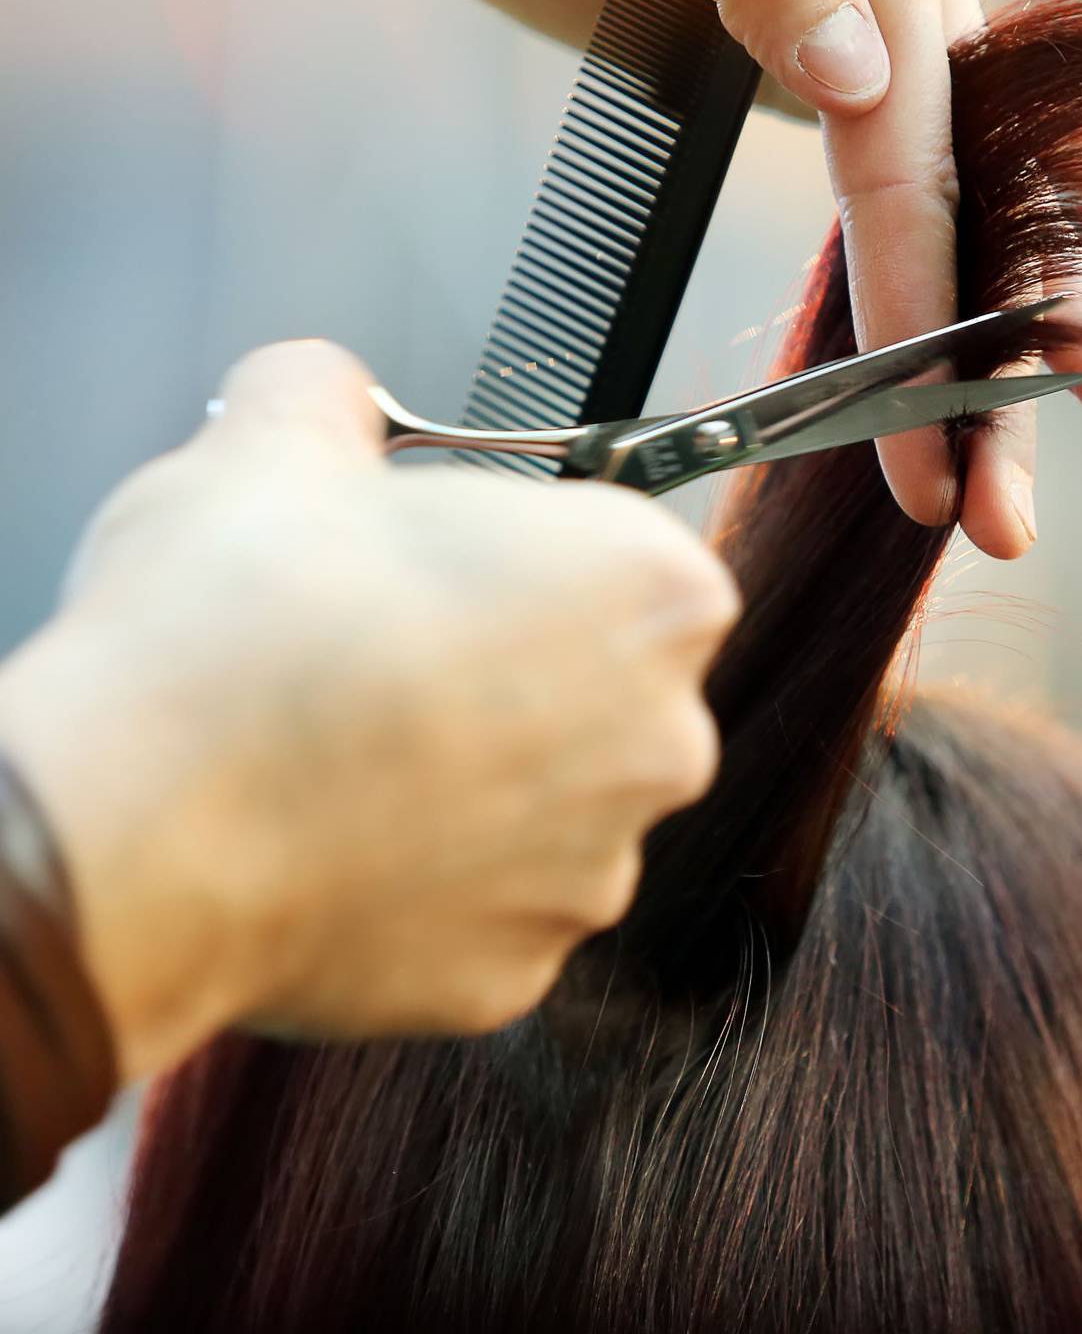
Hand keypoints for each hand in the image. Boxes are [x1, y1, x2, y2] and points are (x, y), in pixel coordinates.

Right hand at [0, 341, 736, 1078]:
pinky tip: (341, 841)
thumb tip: (322, 389)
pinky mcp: (517, 975)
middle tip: (394, 657)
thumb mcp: (274, 442)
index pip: (632, 557)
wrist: (137, 827)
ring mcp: (595, 870)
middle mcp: (662, 738)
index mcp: (654, 589)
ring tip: (350, 753)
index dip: (534, 555)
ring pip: (548, 807)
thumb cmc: (232, 637)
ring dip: (476, 784)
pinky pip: (485, 910)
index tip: (463, 565)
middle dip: (517, 674)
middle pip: (605, 689)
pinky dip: (428, 885)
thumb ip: (332, 394)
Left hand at [300, 0, 1081, 558]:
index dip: (933, 287)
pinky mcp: (826, 70)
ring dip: (1030, 356)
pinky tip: (992, 393)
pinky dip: (951, 309)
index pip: (920, 126)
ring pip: (986, 207)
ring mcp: (877, 20)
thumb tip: (862, 78)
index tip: (931, 429)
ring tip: (1037, 502)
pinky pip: (916, 203)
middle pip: (1018, 171)